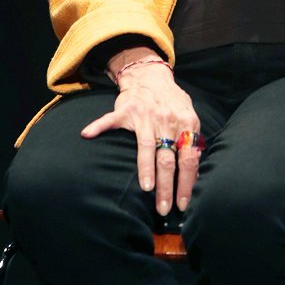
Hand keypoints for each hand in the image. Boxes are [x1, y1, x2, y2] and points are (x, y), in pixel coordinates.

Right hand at [81, 51, 201, 214]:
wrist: (151, 76)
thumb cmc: (171, 102)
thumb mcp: (188, 117)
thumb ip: (191, 141)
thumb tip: (195, 171)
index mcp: (185, 124)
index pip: (188, 158)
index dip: (186, 182)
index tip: (183, 203)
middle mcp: (166, 120)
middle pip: (168, 158)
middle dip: (167, 186)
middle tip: (164, 208)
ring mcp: (145, 116)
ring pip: (147, 146)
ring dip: (147, 170)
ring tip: (148, 189)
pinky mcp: (126, 110)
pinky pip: (110, 120)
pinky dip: (99, 126)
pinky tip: (88, 134)